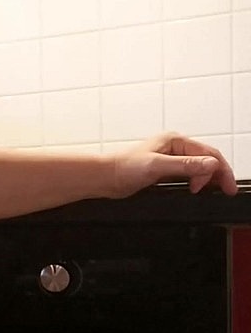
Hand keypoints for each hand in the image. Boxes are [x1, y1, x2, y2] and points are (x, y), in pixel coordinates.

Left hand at [110, 132, 238, 197]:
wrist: (104, 177)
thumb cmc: (123, 167)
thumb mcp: (157, 166)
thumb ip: (185, 165)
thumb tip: (210, 164)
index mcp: (175, 141)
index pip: (209, 154)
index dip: (221, 170)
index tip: (226, 187)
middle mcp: (174, 147)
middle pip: (207, 160)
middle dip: (219, 175)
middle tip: (227, 191)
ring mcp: (170, 159)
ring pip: (199, 168)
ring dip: (208, 179)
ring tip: (215, 191)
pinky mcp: (164, 170)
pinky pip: (188, 174)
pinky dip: (197, 182)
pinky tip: (198, 190)